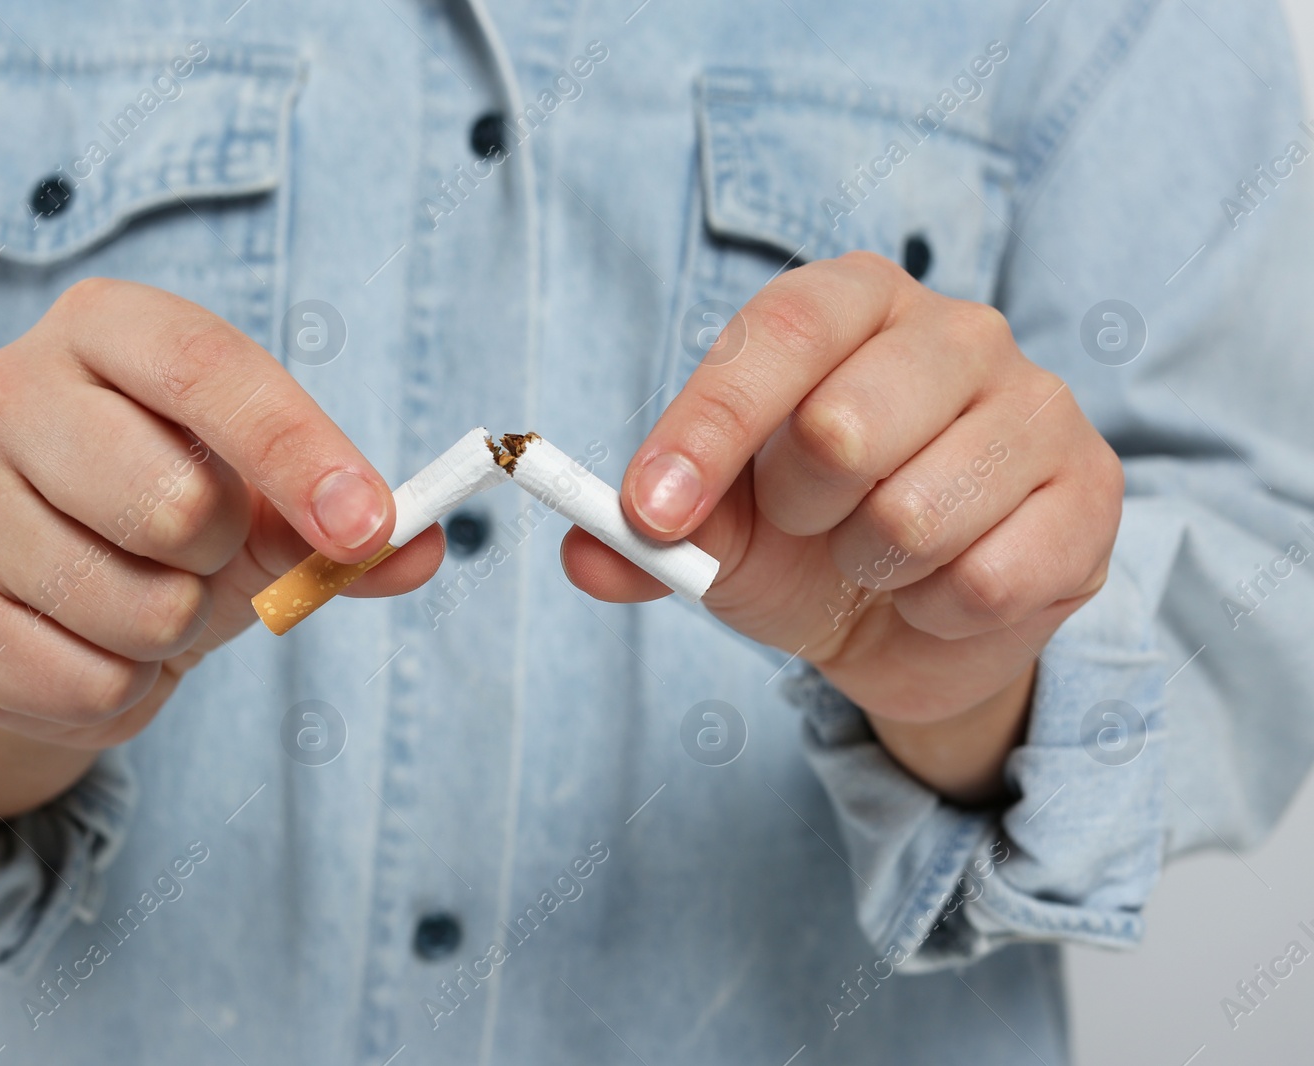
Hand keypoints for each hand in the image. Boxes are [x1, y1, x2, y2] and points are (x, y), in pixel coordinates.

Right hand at [0, 279, 443, 820]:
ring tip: (141, 599)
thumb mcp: (263, 502)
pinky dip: (126, 688)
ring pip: (142, 607)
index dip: (299, 452)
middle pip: (176, 503)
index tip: (371, 525)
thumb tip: (422, 548)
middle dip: (223, 555)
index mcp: (101, 327)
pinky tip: (93, 646)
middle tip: (196, 549)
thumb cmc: (167, 519)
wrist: (36, 600)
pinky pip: (94, 683)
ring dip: (175, 629)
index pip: (206, 370)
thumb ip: (348, 525)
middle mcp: (4, 391)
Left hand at [564, 252, 1122, 801]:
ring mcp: (1039, 406)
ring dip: (870, 568)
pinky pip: (988, 579)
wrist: (916, 619)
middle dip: (800, 511)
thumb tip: (584, 553)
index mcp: (853, 301)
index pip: (782, 334)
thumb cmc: (810, 543)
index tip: (651, 511)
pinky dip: (939, 612)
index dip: (708, 427)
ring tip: (880, 557)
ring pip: (915, 515)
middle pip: (844, 424)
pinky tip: (946, 588)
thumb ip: (646, 538)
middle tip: (814, 524)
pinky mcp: (1092, 495)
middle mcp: (957, 331)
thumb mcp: (715, 535)